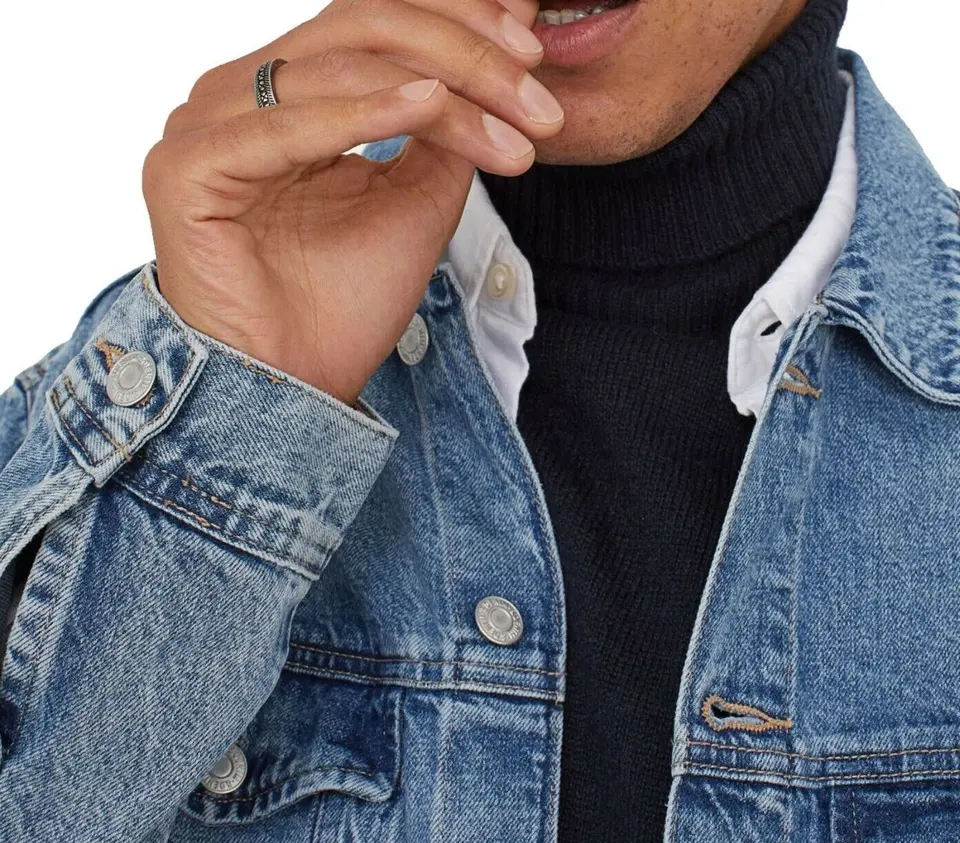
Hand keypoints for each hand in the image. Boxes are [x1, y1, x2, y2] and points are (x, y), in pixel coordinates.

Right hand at [142, 0, 563, 403]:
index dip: (460, 25)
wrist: (296, 387)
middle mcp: (243, 98)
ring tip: (510, 122)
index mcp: (289, 99)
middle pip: (361, 28)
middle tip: (536, 94)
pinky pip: (283, 126)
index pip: (376, 26)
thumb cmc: (344, 306)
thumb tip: (502, 61)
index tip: (536, 56)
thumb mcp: (416, 202)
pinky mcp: (186, 169)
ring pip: (336, 66)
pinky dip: (361, 113)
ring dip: (440, 85)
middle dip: (464, 51)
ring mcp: (208, 126)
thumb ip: (447, 130)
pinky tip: (429, 104)